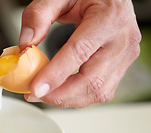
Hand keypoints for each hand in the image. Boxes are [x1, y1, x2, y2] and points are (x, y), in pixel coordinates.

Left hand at [19, 0, 140, 107]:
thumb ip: (39, 14)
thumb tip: (25, 44)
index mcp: (109, 17)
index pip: (79, 51)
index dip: (56, 74)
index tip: (35, 88)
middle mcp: (122, 39)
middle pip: (92, 80)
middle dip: (60, 94)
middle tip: (34, 94)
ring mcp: (125, 55)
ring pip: (98, 92)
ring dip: (68, 100)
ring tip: (44, 95)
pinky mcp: (122, 66)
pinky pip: (101, 91)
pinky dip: (78, 97)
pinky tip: (61, 92)